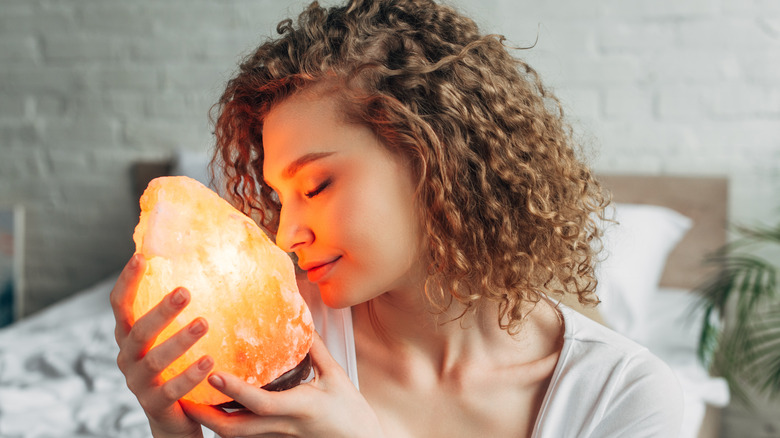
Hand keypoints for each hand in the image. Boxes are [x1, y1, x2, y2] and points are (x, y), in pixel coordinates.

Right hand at [111, 254, 213, 437]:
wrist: (173, 420)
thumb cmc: (174, 370)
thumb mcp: (168, 341)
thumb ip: (173, 315)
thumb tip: (195, 270)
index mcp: (129, 338)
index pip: (120, 305)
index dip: (127, 282)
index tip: (140, 256)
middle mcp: (128, 358)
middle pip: (139, 331)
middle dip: (161, 311)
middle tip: (185, 291)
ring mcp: (138, 384)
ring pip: (155, 360)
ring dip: (179, 340)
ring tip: (204, 323)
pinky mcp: (154, 405)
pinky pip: (172, 389)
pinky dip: (190, 375)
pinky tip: (210, 360)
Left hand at [182, 333, 384, 437]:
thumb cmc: (352, 412)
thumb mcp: (337, 377)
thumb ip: (316, 350)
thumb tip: (300, 321)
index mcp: (300, 408)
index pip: (261, 403)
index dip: (235, 389)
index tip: (212, 373)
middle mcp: (283, 427)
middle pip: (235, 430)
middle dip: (205, 415)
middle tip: (181, 394)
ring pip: (235, 436)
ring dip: (209, 421)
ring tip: (188, 400)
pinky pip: (244, 435)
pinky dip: (226, 423)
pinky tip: (214, 409)